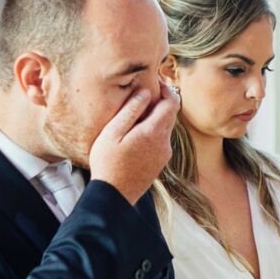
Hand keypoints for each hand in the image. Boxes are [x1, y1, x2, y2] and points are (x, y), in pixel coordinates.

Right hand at [89, 84, 179, 205]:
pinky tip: (135, 134)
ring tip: (134, 115)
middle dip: (160, 101)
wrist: (113, 196)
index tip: (152, 82)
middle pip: (170, 114)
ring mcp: (164, 155)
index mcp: (154, 132)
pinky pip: (161, 140)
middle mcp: (164, 143)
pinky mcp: (159, 163)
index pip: (171, 102)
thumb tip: (145, 92)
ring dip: (155, 117)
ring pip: (165, 127)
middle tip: (142, 94)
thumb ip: (130, 110)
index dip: (165, 89)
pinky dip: (153, 131)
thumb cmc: (107, 162)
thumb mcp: (113, 132)